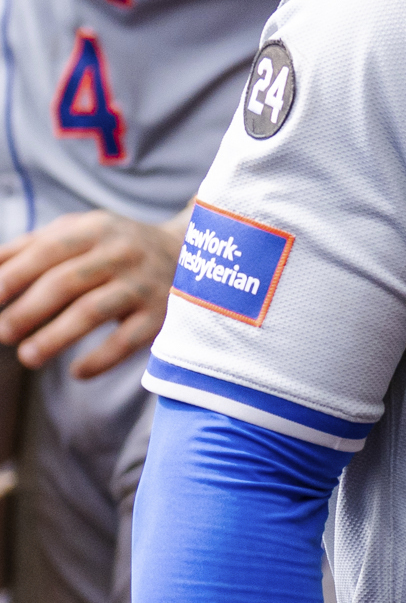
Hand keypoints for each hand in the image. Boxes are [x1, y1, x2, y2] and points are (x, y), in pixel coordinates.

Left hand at [0, 208, 182, 375]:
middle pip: (65, 282)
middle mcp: (122, 253)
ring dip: (55, 337)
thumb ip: (31, 248)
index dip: (14, 277)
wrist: (190, 256)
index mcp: (95, 229)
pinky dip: (101, 359)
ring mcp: (145, 284)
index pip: (46, 252)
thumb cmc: (116, 248)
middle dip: (27, 311)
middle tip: (1, 333)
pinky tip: (77, 373)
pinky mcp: (164, 314)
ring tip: (28, 357)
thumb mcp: (79, 234)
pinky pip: (128, 340)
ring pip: (93, 311)